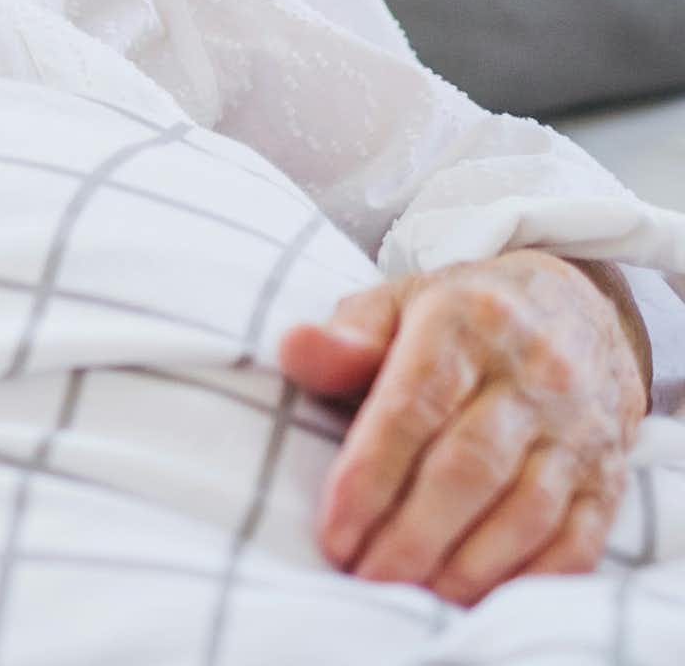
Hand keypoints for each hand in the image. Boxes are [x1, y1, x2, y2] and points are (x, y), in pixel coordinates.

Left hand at [278, 250, 645, 604]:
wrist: (577, 311)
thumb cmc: (461, 318)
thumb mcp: (398, 303)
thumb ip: (346, 336)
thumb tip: (294, 349)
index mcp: (463, 321)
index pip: (413, 406)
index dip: (370, 474)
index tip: (334, 531)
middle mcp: (530, 374)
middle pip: (469, 467)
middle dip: (412, 534)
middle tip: (364, 577)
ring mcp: (576, 428)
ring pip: (526, 510)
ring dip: (466, 565)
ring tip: (413, 595)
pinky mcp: (607, 476)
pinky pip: (577, 540)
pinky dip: (528, 578)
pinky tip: (479, 597)